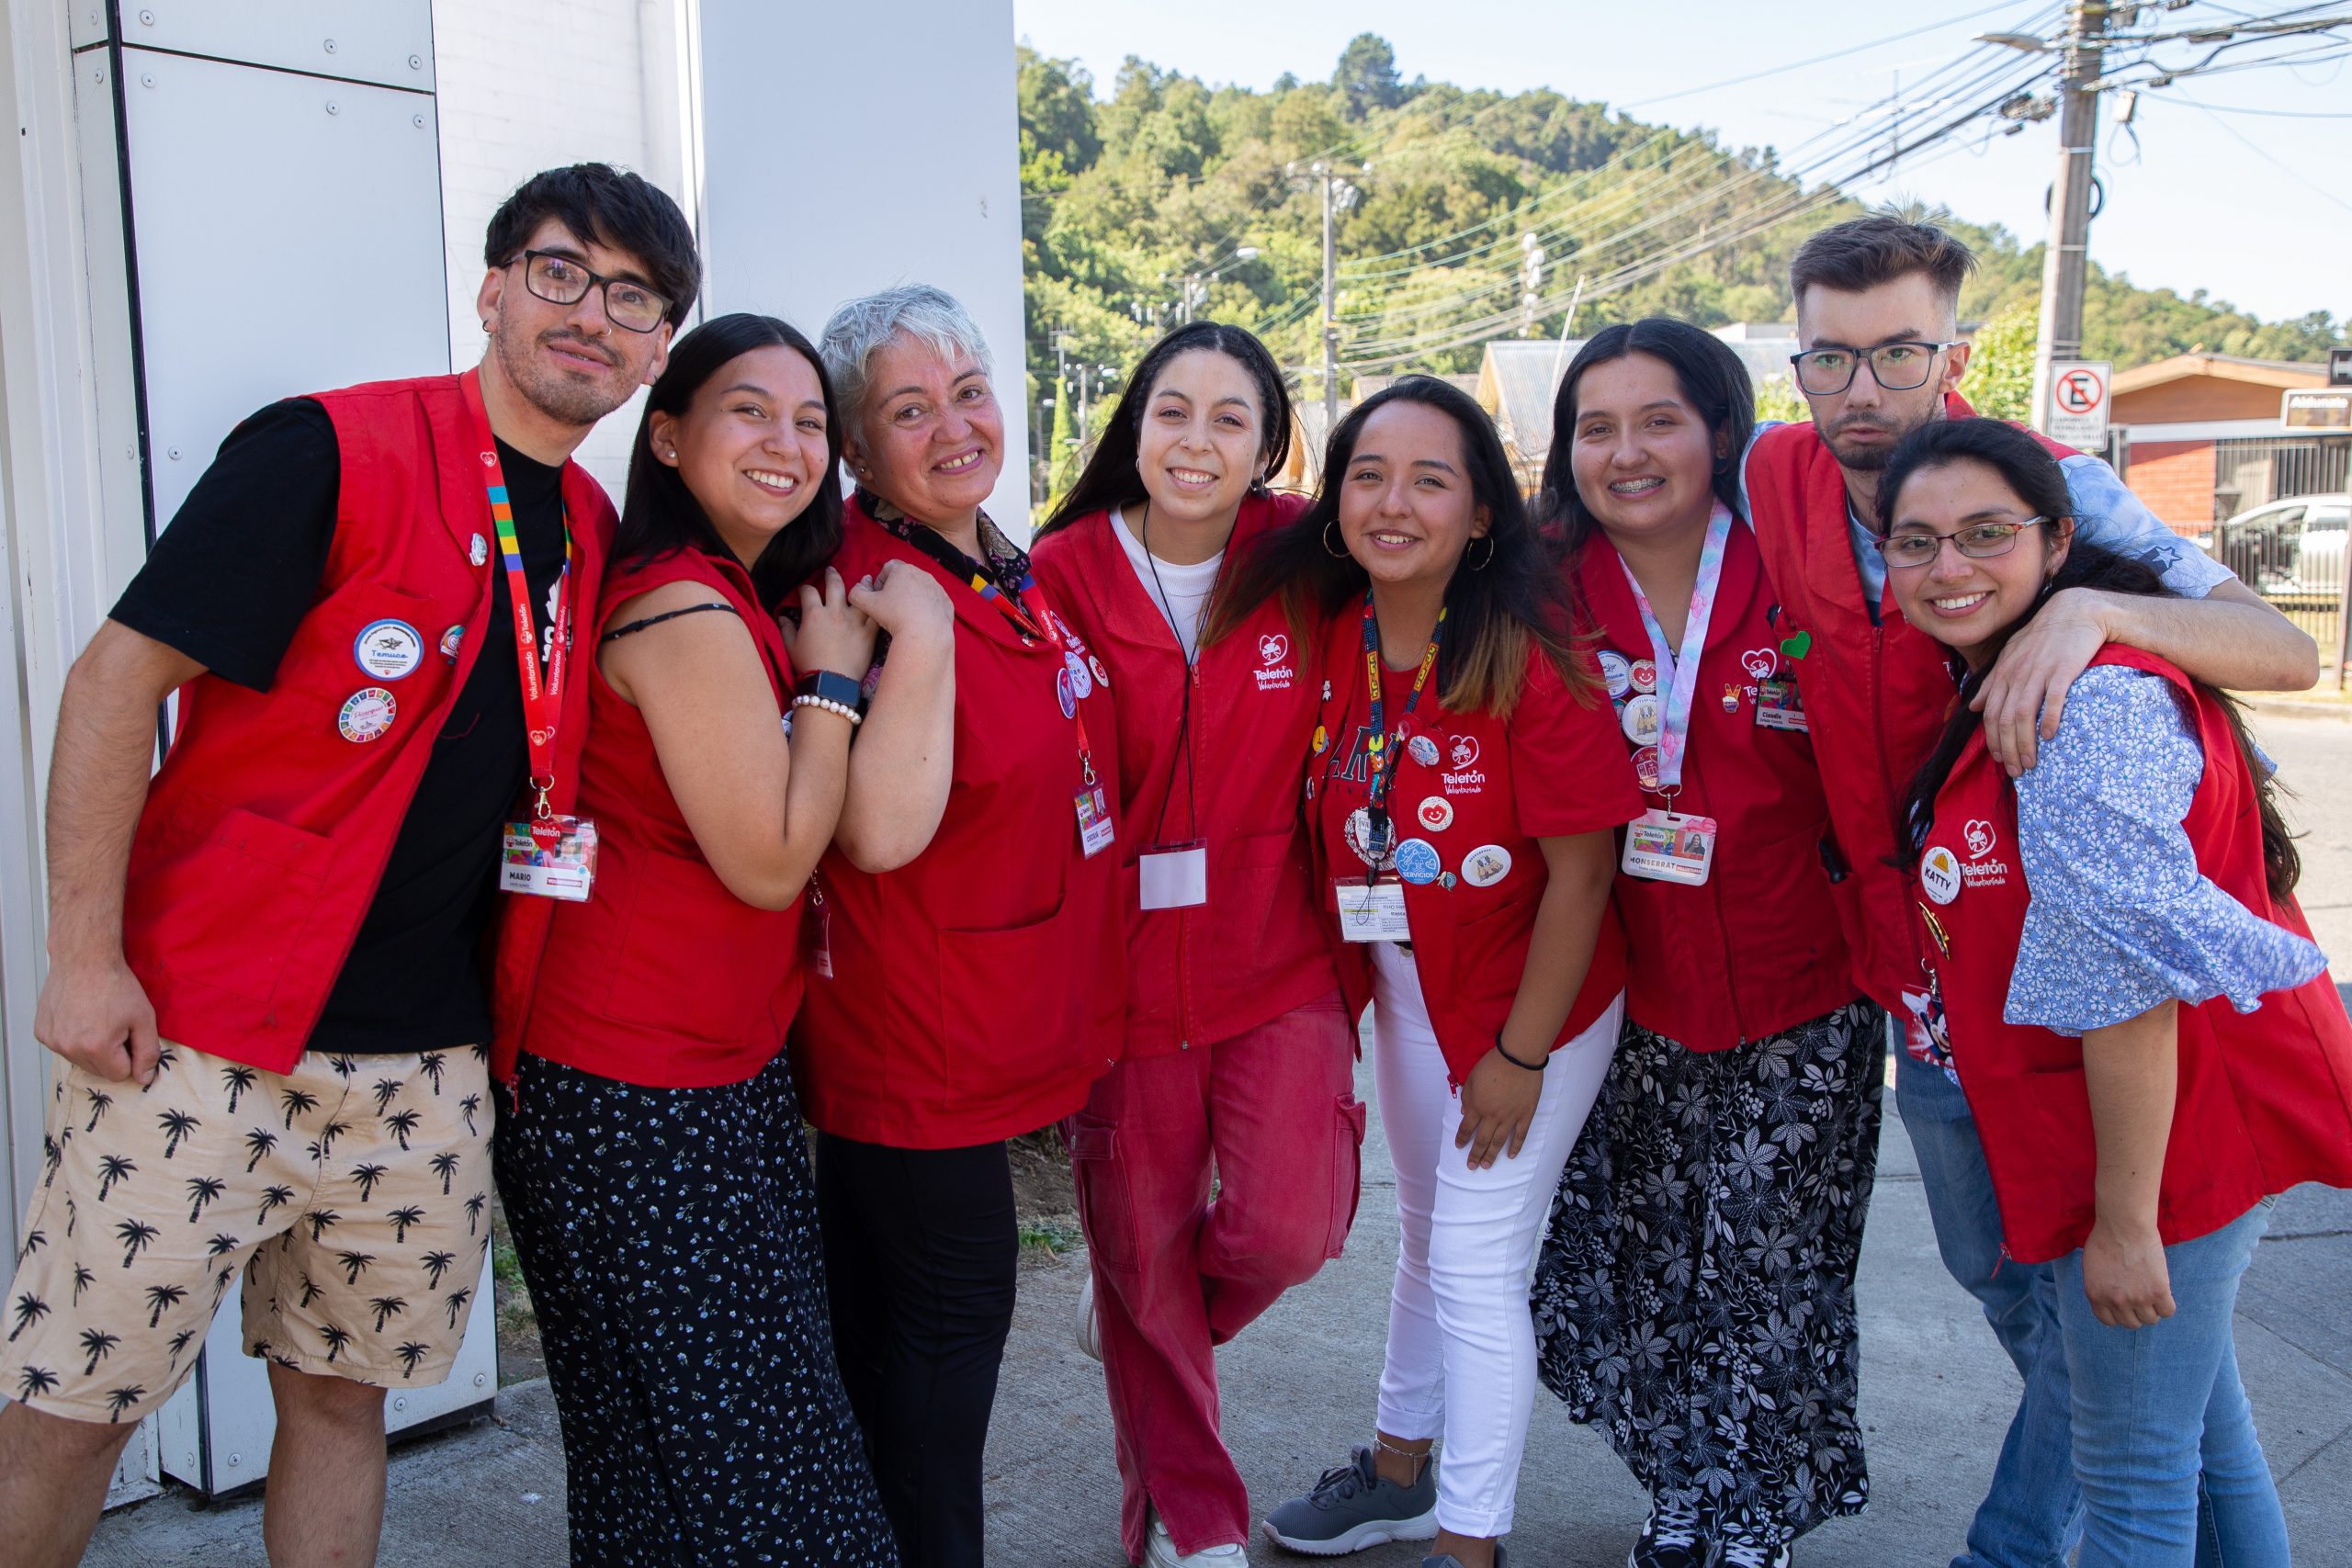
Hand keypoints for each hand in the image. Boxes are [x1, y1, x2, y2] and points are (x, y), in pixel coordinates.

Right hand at [34, 951, 160, 1085]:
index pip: (119, 1074)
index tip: (129, 1036)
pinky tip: (79, 1017)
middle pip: (98, 1070)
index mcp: (97, 1047)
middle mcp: (70, 1047)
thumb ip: (147, 1052)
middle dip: (111, 1054)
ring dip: (91, 1048)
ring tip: (96, 1020)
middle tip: (114, 1026)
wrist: (85, 959)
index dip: (130, 1057)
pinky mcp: (42, 1032)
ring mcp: (53, 1040)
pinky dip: (73, 1038)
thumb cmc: (116, 985)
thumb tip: (144, 1079)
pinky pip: (63, 1048)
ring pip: (80, 1060)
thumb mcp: (144, 1018)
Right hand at [781, 567, 877, 679]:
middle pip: (835, 585)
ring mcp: (854, 622)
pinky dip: (877, 608)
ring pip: (860, 597)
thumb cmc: (808, 665)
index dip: (805, 588)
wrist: (831, 683)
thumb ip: (786, 629)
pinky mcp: (868, 634)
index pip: (809, 592)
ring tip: (866, 579)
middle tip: (831, 570)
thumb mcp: (790, 646)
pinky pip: (875, 616)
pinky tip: (880, 603)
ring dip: (863, 585)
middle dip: (832, 575)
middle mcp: (835, 612)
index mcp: (814, 614)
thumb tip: (781, 617)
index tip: (805, 590)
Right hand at [849, 560, 953, 647]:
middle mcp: (923, 574)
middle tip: (890, 607)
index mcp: (903, 570)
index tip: (878, 596)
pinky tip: (919, 621)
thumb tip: (858, 588)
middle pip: (905, 577)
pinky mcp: (947, 602)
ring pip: (920, 589)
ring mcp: (937, 588)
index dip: (880, 581)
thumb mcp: (867, 604)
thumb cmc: (894, 616)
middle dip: (896, 589)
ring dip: (912, 598)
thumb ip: (856, 593)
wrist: (925, 634)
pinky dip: (926, 608)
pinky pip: (933, 601)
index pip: (888, 568)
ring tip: (905, 615)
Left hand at [1455, 1046, 1544, 1169]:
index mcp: (1477, 1106)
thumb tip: (1464, 1111)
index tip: (1459, 1147)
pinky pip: (1520, 1135)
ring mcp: (1510, 1117)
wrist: (1518, 1058)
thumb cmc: (1492, 1064)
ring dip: (1491, 1155)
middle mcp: (1492, 1116)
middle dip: (1475, 1154)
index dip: (1462, 1139)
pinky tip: (1511, 1155)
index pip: (1466, 1128)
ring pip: (1499, 1141)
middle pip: (1482, 1140)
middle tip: (1471, 1167)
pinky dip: (1516, 1147)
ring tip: (1486, 1166)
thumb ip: (1467, 1096)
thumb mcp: (1472, 1077)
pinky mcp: (1525, 1115)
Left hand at [1972, 586, 2109, 776]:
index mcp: (2003, 673)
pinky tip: (2050, 737)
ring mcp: (2039, 672)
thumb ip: (1992, 682)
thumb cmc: (2044, 636)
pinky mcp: (2063, 670)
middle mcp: (2016, 674)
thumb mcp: (2011, 655)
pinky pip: (2053, 699)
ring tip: (2031, 763)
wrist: (2076, 611)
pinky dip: (2049, 719)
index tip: (2000, 760)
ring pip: (2023, 715)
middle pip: (2004, 720)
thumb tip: (1972, 706)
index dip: (1992, 740)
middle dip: (2008, 750)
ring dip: (2025, 743)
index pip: (1990, 714)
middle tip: (2016, 771)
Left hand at [2081, 1214, 2175, 1327]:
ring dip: (2153, 1308)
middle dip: (2136, 1311)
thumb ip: (2100, 1287)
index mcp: (2096, 1296)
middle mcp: (2116, 1301)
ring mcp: (2137, 1299)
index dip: (2118, 1313)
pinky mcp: (2158, 1292)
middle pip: (2132, 1323)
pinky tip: (2163, 1291)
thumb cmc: (2106, 1239)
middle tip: (2140, 1295)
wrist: (2124, 1225)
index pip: (2109, 1321)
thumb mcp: (2092, 1268)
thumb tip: (2111, 1300)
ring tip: (2151, 1291)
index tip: (2124, 1304)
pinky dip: (2167, 1304)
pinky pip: (2168, 1311)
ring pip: (2151, 1320)